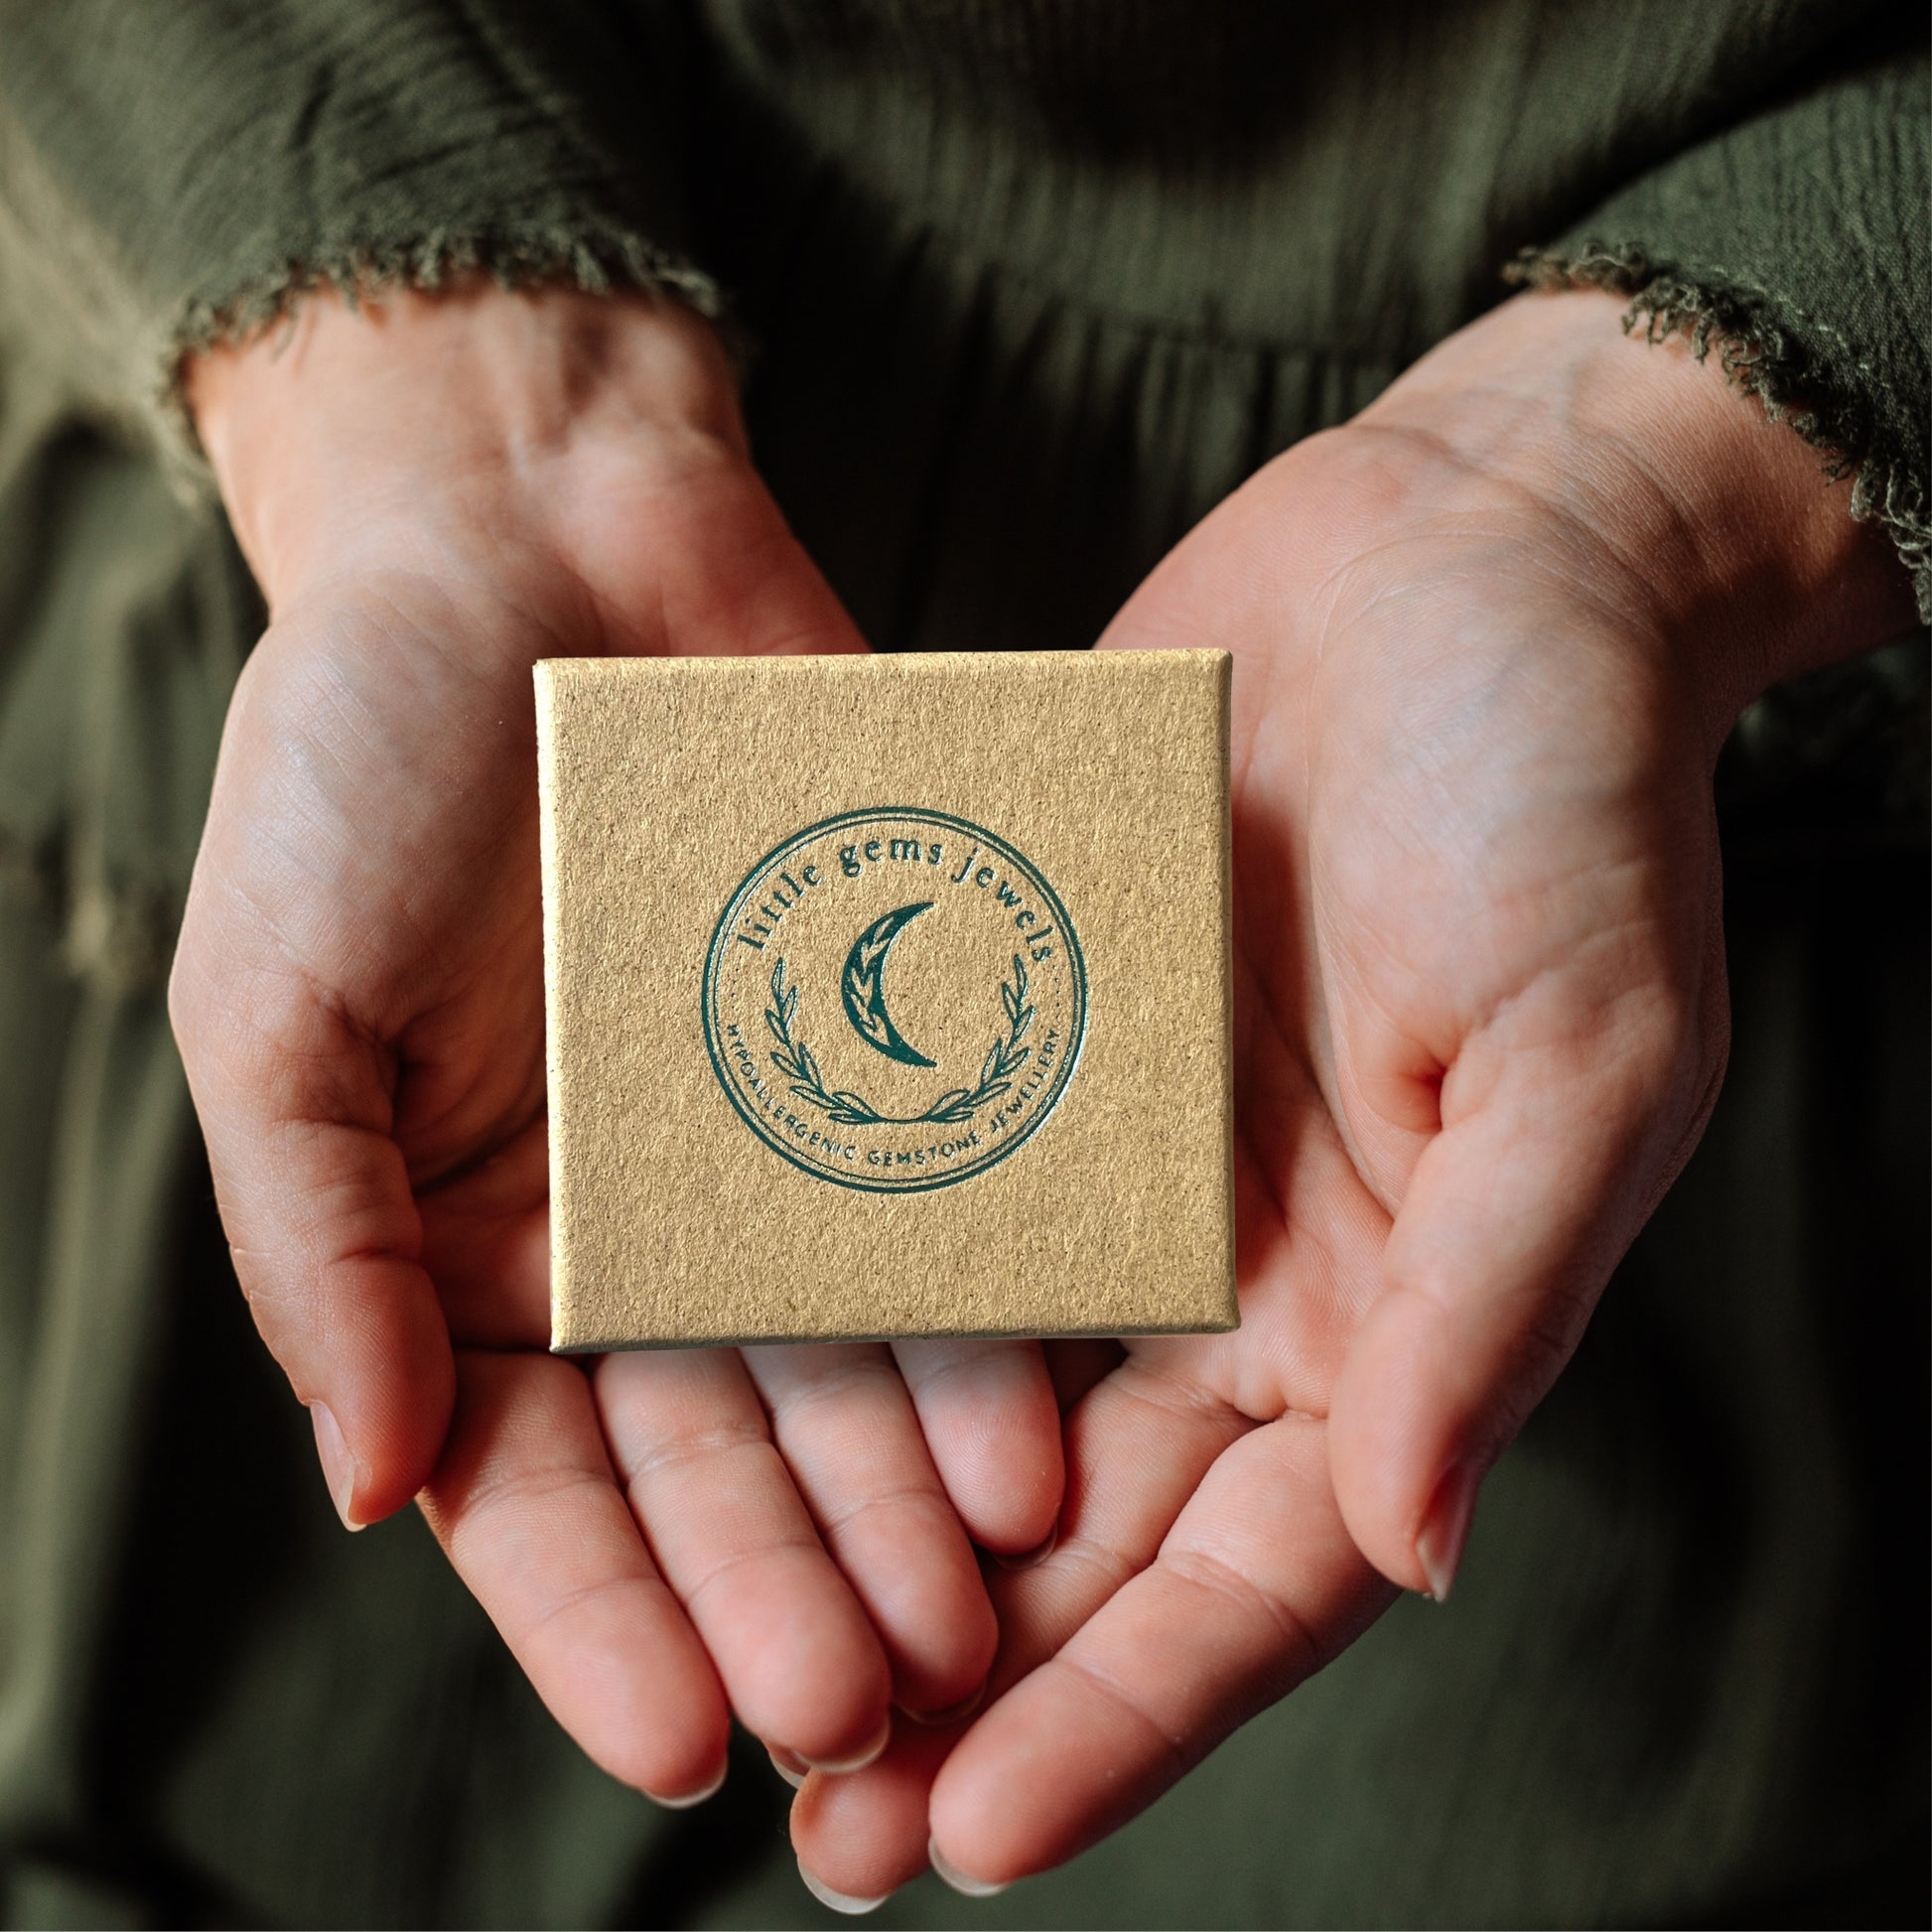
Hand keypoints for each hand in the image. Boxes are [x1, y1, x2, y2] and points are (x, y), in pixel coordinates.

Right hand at [170, 283, 1063, 1801]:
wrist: (539, 539)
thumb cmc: (361, 761)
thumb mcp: (276, 1005)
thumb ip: (321, 1242)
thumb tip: (373, 1486)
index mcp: (477, 1254)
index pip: (538, 1489)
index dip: (606, 1620)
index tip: (682, 1738)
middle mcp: (643, 1233)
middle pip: (722, 1452)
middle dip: (790, 1582)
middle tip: (871, 1708)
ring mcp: (780, 1146)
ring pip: (852, 1358)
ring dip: (907, 1492)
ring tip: (982, 1605)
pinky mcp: (895, 1045)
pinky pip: (953, 1195)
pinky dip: (989, 1310)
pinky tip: (1045, 1416)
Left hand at [788, 287, 1915, 1896]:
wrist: (1459, 564)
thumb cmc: (1565, 800)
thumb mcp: (1577, 1052)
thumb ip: (1491, 1302)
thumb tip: (1410, 1544)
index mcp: (1386, 1315)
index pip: (1250, 1571)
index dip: (1123, 1713)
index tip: (973, 1833)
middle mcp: (1241, 1273)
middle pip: (1090, 1535)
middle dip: (963, 1684)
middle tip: (815, 1824)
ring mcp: (1120, 1165)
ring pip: (976, 1400)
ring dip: (866, 1538)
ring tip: (734, 1663)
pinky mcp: (1029, 1043)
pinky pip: (918, 1195)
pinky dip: (832, 1305)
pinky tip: (711, 1393)